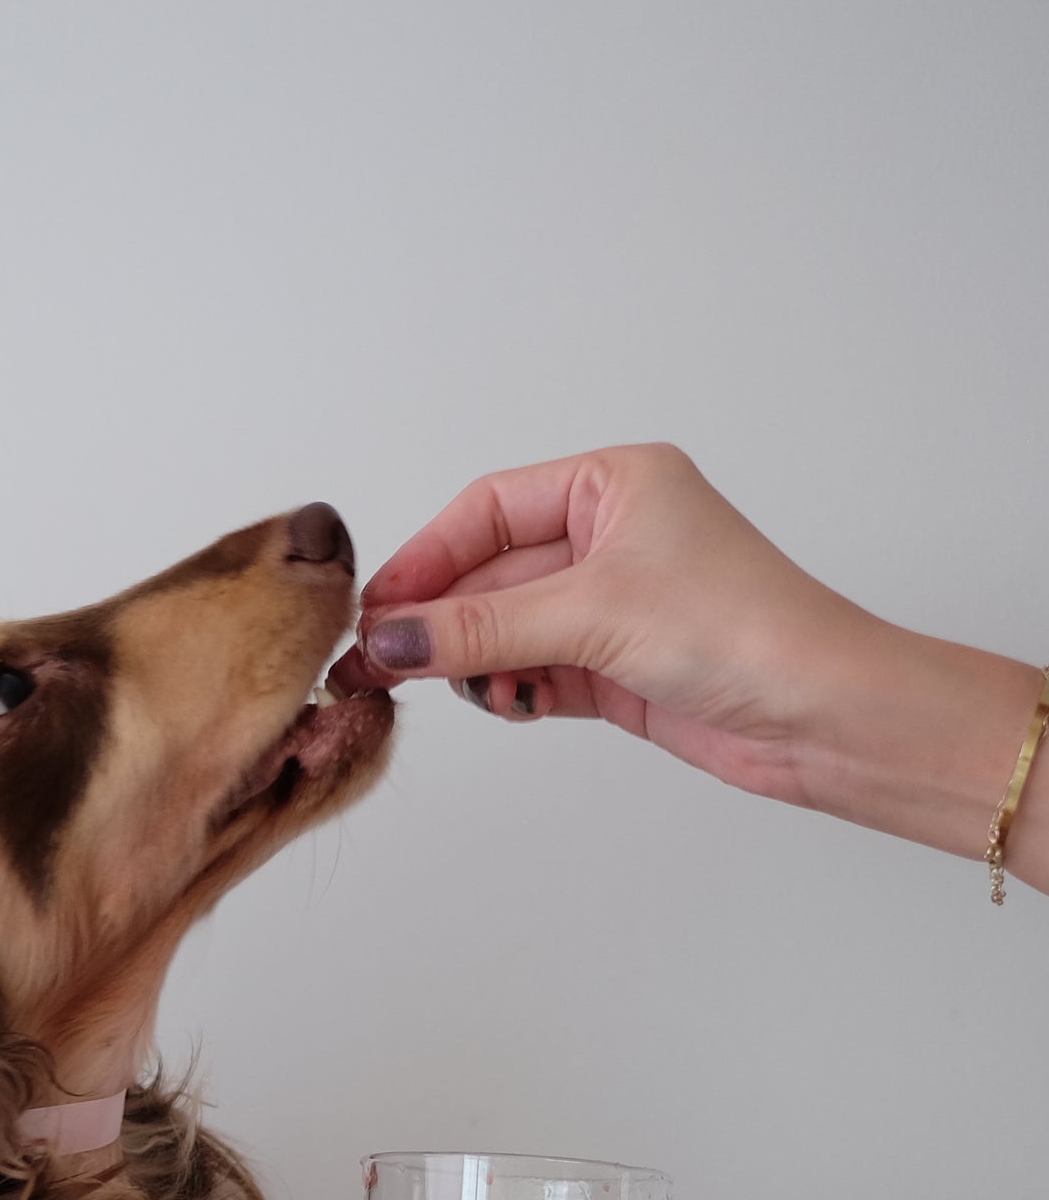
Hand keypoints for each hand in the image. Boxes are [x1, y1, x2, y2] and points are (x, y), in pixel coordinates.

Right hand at [339, 442, 1045, 879]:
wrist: (823, 715)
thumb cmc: (745, 631)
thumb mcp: (592, 614)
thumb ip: (478, 628)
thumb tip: (388, 641)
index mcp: (616, 484)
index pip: (489, 508)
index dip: (427, 557)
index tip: (377, 607)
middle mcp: (613, 537)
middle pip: (489, 575)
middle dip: (440, 621)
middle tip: (380, 664)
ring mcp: (614, 605)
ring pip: (506, 629)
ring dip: (475, 662)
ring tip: (454, 689)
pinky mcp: (618, 667)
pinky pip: (533, 671)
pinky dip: (512, 690)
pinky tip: (510, 704)